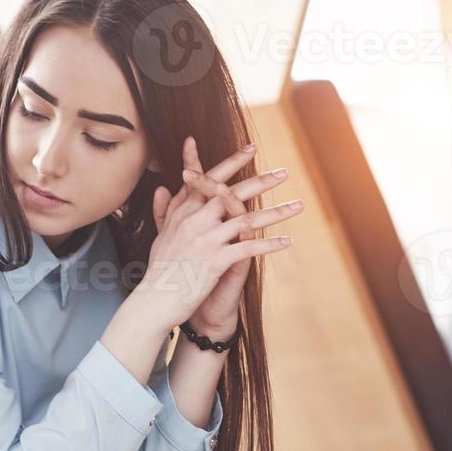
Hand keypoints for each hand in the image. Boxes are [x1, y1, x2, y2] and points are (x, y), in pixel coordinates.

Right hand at [140, 135, 303, 334]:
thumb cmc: (158, 271)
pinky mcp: (214, 261)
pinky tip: (287, 242)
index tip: (250, 148)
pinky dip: (269, 245)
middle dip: (260, 181)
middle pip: (231, 193)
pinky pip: (247, 249)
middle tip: (284, 173)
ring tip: (297, 205)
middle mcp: (194, 221)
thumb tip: (162, 186)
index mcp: (183, 213)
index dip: (231, 162)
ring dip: (275, 213)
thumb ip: (164, 210)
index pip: (209, 179)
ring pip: (245, 219)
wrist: (154, 302)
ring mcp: (205, 240)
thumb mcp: (160, 235)